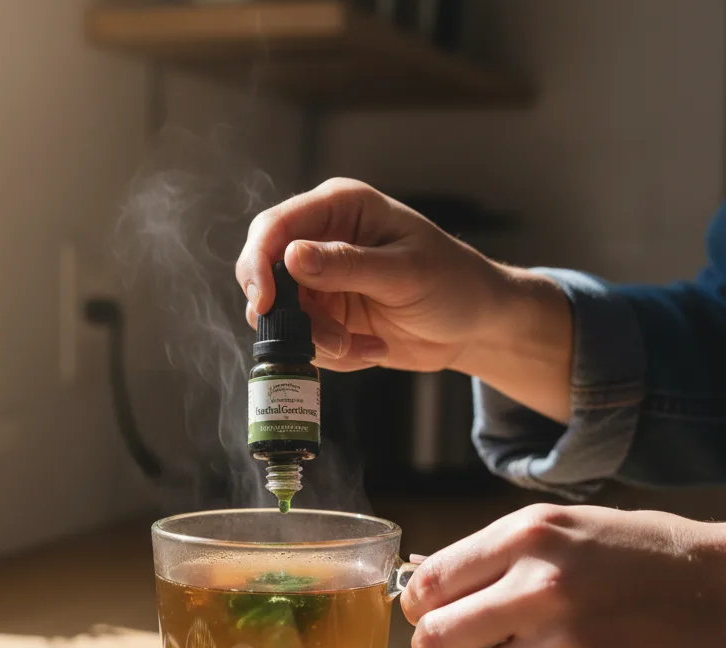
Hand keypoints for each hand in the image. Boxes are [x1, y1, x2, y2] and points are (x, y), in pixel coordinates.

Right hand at [236, 177, 572, 422]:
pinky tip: (370, 349)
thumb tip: (290, 257)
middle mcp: (320, 241)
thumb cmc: (453, 282)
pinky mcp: (323, 317)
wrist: (473, 324)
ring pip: (280, 317)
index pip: (274, 226)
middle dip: (288, 315)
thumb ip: (347, 265)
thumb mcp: (404, 272)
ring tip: (360, 345)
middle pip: (264, 274)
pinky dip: (331, 355)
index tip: (266, 302)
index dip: (259, 263)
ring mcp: (319, 282)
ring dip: (315, 341)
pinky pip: (302, 342)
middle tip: (327, 339)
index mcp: (339, 209)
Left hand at [399, 504, 725, 647]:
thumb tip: (418, 583)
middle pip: (434, 638)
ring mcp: (565, 644)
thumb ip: (488, 554)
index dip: (415, 604)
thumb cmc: (626, 553)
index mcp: (526, 537)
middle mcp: (540, 588)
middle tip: (447, 646)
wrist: (716, 588)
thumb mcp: (555, 527)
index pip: (429, 582)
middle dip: (431, 647)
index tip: (423, 612)